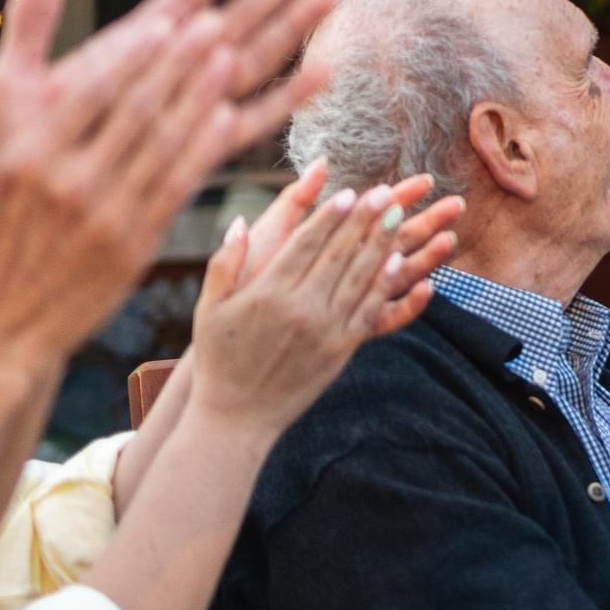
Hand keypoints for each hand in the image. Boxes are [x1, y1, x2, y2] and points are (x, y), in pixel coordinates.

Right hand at [0, 0, 346, 374]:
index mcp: (25, 164)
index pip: (88, 98)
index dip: (132, 59)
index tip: (167, 23)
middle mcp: (71, 187)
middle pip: (136, 113)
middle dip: (179, 66)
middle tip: (219, 24)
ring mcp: (107, 219)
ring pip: (165, 147)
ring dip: (201, 99)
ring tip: (233, 56)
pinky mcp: (133, 249)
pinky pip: (176, 190)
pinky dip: (203, 152)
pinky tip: (229, 118)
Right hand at [184, 174, 459, 435]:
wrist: (237, 417)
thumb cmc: (219, 359)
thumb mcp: (209, 309)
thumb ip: (225, 264)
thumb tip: (238, 223)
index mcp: (267, 293)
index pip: (305, 244)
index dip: (329, 217)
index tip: (348, 192)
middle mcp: (300, 308)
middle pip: (340, 254)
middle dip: (364, 220)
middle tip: (385, 193)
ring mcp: (325, 330)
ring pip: (360, 277)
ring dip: (382, 244)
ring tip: (399, 216)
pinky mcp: (341, 350)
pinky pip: (369, 311)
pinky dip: (386, 285)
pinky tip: (399, 262)